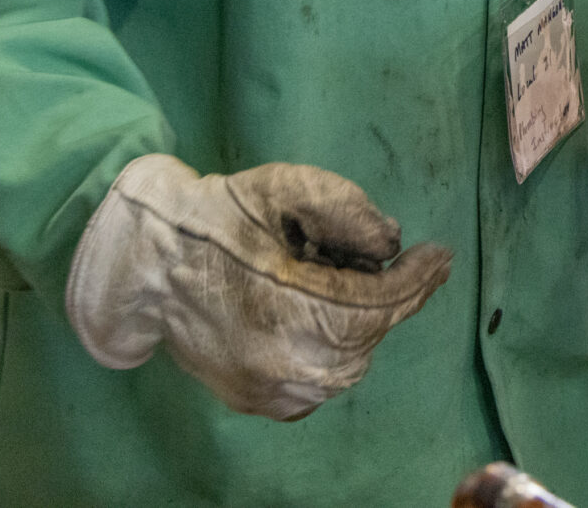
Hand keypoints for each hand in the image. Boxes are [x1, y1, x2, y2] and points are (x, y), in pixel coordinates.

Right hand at [66, 154, 452, 418]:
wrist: (146, 259)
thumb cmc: (220, 216)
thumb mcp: (286, 188)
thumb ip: (347, 210)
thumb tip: (389, 246)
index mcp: (282, 306)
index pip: (372, 306)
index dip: (415, 282)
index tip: (441, 256)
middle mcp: (275, 361)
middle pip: (363, 341)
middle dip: (387, 302)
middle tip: (392, 267)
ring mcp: (262, 389)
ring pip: (343, 370)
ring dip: (361, 329)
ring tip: (346, 286)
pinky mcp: (250, 398)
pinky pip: (315, 387)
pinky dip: (333, 356)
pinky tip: (322, 321)